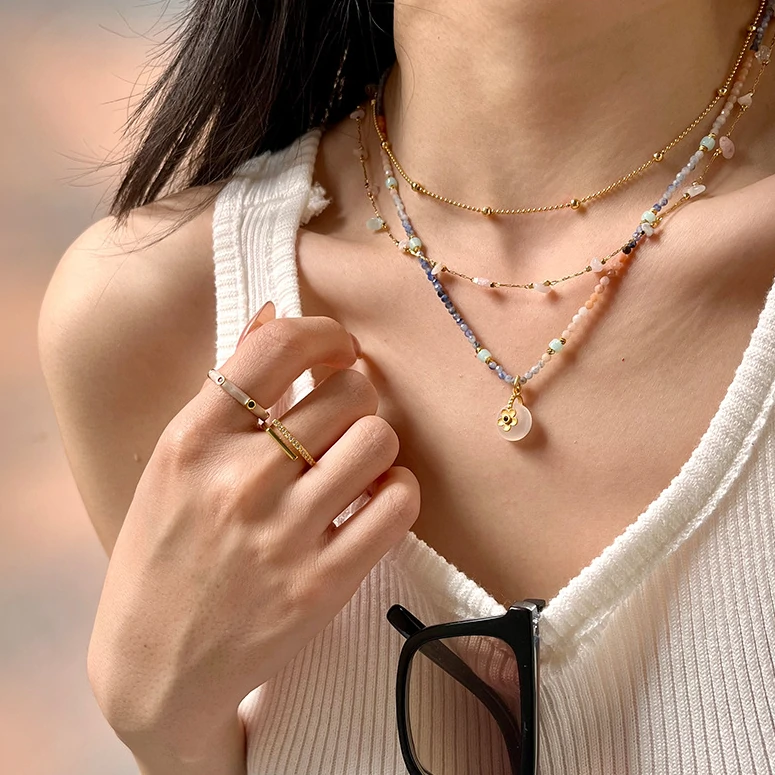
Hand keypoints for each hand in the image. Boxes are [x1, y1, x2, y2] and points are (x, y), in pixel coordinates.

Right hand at [86, 302, 420, 762]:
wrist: (155, 665)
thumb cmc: (162, 554)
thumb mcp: (172, 465)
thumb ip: (224, 392)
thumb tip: (273, 315)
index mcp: (192, 442)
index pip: (276, 349)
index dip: (323, 333)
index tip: (337, 347)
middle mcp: (238, 481)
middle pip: (346, 392)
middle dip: (356, 392)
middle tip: (346, 413)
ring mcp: (283, 535)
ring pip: (378, 440)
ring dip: (378, 441)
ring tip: (359, 459)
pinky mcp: (323, 584)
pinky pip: (398, 504)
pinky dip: (398, 491)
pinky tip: (374, 498)